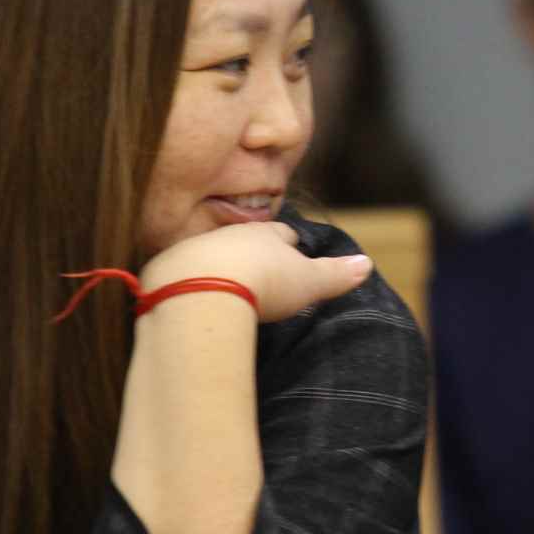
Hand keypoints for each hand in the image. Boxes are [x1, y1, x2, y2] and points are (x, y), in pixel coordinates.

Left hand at [140, 222, 369, 321]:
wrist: (200, 289)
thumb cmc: (263, 283)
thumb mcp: (308, 282)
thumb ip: (337, 274)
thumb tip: (367, 264)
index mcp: (266, 234)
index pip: (284, 234)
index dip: (291, 245)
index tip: (296, 255)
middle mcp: (229, 235)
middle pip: (246, 241)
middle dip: (254, 254)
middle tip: (263, 273)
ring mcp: (196, 250)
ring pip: (213, 255)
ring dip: (220, 267)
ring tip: (229, 289)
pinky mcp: (167, 269)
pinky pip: (184, 274)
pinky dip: (192, 284)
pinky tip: (197, 299)